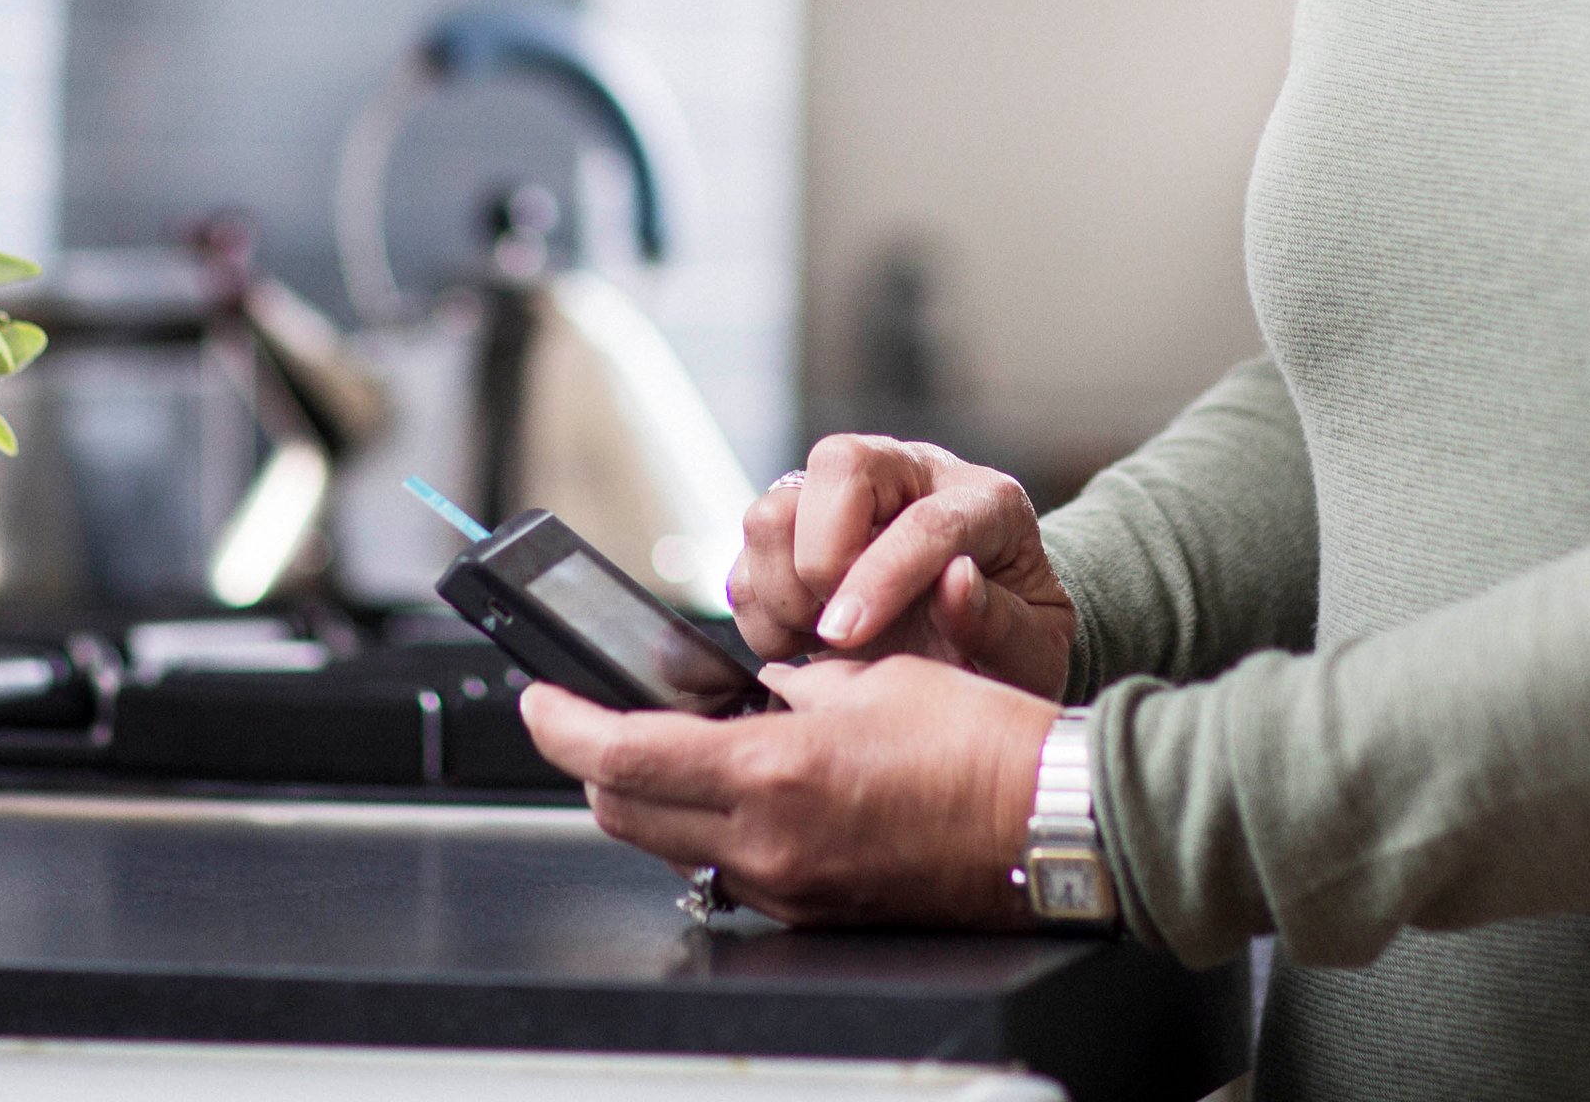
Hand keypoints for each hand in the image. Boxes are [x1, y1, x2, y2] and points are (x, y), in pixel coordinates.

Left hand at [521, 655, 1058, 928]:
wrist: (1052, 823)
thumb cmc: (981, 742)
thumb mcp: (869, 680)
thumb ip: (789, 690)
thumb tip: (749, 693)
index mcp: (773, 774)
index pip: (621, 758)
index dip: (562, 727)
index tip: (537, 698)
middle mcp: (769, 844)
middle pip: (625, 814)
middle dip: (593, 766)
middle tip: (592, 718)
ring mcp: (792, 887)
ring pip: (674, 847)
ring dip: (653, 799)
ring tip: (673, 747)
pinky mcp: (819, 909)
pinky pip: (731, 870)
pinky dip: (713, 828)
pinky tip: (743, 788)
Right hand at [729, 436, 1074, 698]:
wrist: (980, 644)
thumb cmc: (1010, 643)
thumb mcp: (1037, 654)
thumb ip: (1004, 627)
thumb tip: (955, 584)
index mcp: (985, 501)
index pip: (925, 518)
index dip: (881, 574)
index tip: (846, 636)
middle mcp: (910, 477)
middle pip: (838, 464)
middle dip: (823, 560)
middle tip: (842, 632)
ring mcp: (847, 499)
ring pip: (774, 507)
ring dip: (783, 588)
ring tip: (822, 638)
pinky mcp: (797, 531)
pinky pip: (744, 555)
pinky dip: (760, 609)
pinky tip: (803, 639)